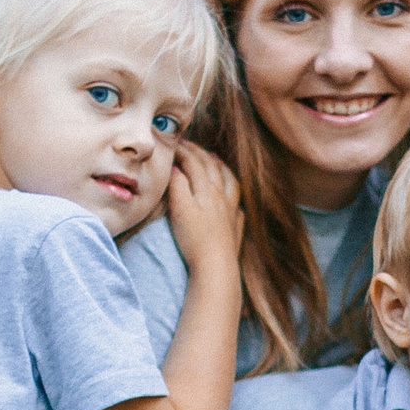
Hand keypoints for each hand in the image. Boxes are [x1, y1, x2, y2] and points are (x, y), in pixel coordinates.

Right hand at [165, 141, 244, 275]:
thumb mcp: (180, 208)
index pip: (195, 162)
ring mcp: (231, 212)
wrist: (215, 267)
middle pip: (212, 168)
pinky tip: (230, 197)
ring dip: (221, 167)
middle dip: (200, 153)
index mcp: (207, 189)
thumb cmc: (194, 238)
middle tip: (189, 144)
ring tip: (215, 159)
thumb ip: (178, 185)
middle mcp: (222, 196)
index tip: (173, 142)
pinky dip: (232, 194)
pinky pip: (237, 205)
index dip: (183, 150)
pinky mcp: (234, 228)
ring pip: (229, 182)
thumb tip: (177, 169)